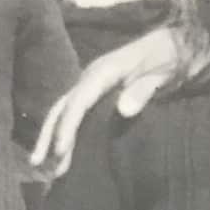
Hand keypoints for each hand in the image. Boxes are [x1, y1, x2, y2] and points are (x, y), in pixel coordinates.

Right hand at [31, 26, 186, 174]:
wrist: (172, 44)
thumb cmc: (168, 58)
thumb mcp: (162, 73)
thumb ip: (143, 90)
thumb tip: (123, 110)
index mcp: (103, 72)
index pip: (79, 102)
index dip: (68, 127)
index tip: (60, 151)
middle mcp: (90, 76)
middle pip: (62, 107)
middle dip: (49, 135)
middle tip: (37, 163)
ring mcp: (90, 83)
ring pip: (63, 110)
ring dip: (50, 136)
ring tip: (39, 164)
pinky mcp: (95, 92)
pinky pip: (73, 112)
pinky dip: (63, 130)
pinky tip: (59, 150)